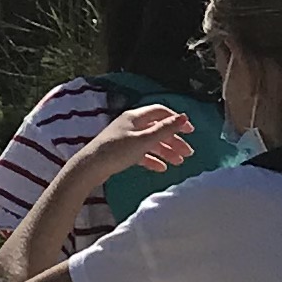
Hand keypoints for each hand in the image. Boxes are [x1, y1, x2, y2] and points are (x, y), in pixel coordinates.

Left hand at [63, 100, 195, 197]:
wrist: (90, 168)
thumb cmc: (116, 151)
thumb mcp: (144, 140)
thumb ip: (165, 129)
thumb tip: (184, 117)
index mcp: (135, 117)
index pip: (160, 112)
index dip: (176, 120)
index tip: (190, 132)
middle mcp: (131, 125)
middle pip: (157, 129)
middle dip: (174, 140)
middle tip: (188, 153)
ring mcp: (126, 138)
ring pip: (151, 142)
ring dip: (166, 151)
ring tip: (179, 163)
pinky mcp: (122, 152)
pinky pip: (142, 153)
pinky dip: (153, 159)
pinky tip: (162, 168)